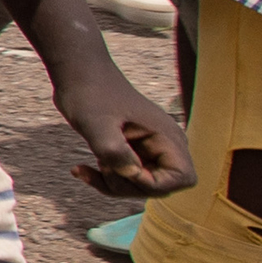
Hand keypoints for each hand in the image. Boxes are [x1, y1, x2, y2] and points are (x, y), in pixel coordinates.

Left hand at [46, 54, 192, 198]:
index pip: (183, 178)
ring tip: (90, 162)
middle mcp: (165, 145)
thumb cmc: (89, 94)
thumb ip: (114, 150)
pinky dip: (105, 178)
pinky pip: (126, 176)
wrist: (78, 75)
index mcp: (167, 136)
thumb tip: (133, 174)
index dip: (154, 184)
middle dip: (127, 185)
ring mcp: (150, 150)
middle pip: (160, 187)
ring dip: (113, 183)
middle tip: (101, 164)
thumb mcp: (95, 123)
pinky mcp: (133, 151)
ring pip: (140, 185)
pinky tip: (79, 169)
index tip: (123, 169)